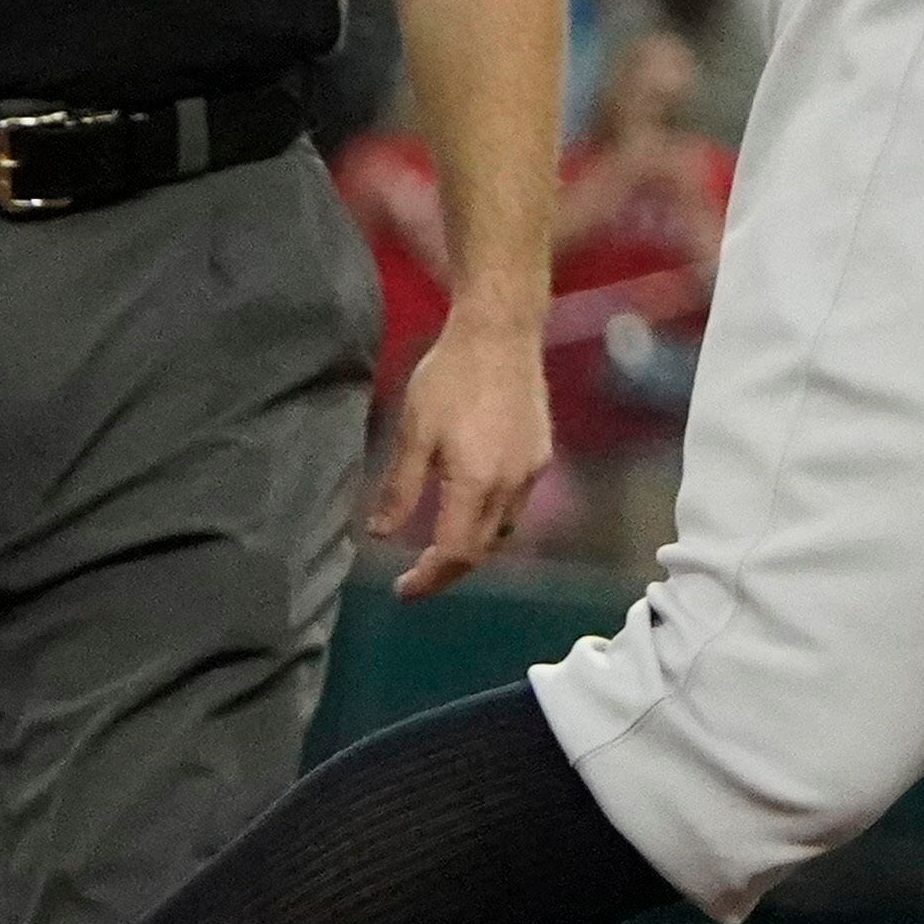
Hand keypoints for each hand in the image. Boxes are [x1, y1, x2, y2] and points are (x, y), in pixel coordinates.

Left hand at [369, 309, 552, 597]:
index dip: (429, 578)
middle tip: (417, 574)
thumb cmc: (450, 377)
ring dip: (474, 546)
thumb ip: (399, 488)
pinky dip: (491, 519)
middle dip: (450, 569)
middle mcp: (512, 486)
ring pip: (504, 529)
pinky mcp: (541, 454)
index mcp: (477, 483)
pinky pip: (516, 504)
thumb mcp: (413, 431)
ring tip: (442, 544)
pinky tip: (472, 504)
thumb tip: (382, 534)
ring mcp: (532, 471)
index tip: (403, 590)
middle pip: (484, 549)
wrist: (502, 333)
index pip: (456, 552)